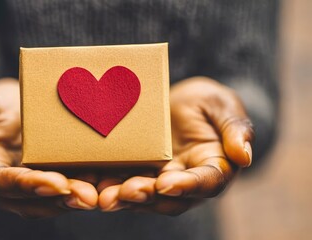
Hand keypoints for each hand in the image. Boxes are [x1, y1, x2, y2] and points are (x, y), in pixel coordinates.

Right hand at [0, 78, 97, 217]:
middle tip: (88, 197)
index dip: (29, 185)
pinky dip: (86, 187)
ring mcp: (34, 184)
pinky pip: (68, 186)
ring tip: (101, 195)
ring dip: (77, 199)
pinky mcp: (54, 176)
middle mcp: (11, 185)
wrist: (16, 103)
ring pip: (54, 199)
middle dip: (61, 199)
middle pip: (34, 199)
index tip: (56, 182)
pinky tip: (106, 183)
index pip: (6, 184)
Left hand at [98, 77, 253, 213]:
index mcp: (212, 168)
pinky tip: (90, 184)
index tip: (167, 182)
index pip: (205, 183)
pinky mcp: (138, 171)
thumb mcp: (223, 106)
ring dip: (122, 198)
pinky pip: (123, 181)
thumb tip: (244, 155)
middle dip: (146, 196)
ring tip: (102, 196)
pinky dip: (108, 184)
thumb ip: (235, 128)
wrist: (180, 103)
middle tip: (125, 192)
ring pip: (142, 195)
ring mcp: (159, 178)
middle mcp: (185, 180)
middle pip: (168, 197)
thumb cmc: (207, 103)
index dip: (188, 186)